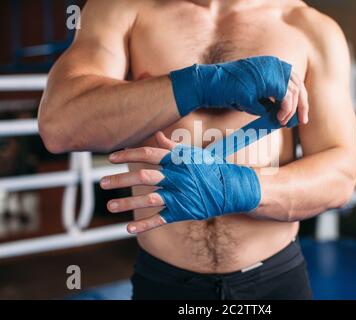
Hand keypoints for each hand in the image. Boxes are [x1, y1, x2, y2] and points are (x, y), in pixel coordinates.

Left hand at [100, 132, 260, 233]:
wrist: (232, 188)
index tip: (111, 158)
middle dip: (121, 180)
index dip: (129, 155)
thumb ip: (172, 147)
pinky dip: (145, 225)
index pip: (149, 154)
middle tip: (103, 182)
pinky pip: (161, 219)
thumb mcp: (193, 155)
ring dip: (127, 203)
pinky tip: (129, 229)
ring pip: (149, 199)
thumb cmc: (210, 168)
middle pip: (144, 176)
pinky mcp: (183, 211)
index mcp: (178, 160)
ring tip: (110, 205)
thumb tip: (158, 135)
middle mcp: (177, 177)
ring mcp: (180, 195)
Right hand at [170, 56, 308, 124]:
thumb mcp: (252, 96)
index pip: (293, 80)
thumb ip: (268, 102)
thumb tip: (284, 116)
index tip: (301, 114)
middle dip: (302, 105)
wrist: (206, 85)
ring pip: (292, 91)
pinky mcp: (260, 82)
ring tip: (285, 122)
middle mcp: (270, 64)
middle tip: (303, 121)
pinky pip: (282, 96)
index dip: (300, 98)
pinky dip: (284, 109)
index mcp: (269, 65)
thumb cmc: (226, 92)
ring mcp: (265, 72)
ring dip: (291, 109)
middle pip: (297, 84)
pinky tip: (279, 119)